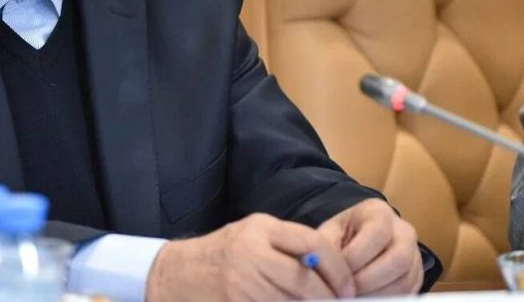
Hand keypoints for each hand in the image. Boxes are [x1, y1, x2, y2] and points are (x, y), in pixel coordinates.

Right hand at [145, 213, 355, 301]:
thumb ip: (287, 247)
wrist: (177, 272)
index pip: (312, 244)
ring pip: (291, 300)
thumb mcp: (253, 235)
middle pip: (304, 278)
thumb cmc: (223, 253)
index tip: (346, 286)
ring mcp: (241, 280)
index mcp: (260, 228)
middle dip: (326, 296)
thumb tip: (329, 271)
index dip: (337, 268)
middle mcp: (251, 251)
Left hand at [318, 198, 422, 295]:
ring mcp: (414, 256)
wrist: (357, 241)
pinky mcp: (416, 278)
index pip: (377, 233)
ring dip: (376, 294)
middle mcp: (404, 232)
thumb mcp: (330, 233)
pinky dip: (383, 300)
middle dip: (368, 280)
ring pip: (404, 281)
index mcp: (379, 213)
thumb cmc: (342, 236)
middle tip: (345, 291)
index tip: (337, 272)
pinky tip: (364, 299)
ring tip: (351, 297)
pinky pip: (406, 294)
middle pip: (398, 259)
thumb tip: (320, 267)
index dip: (356, 257)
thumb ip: (326, 247)